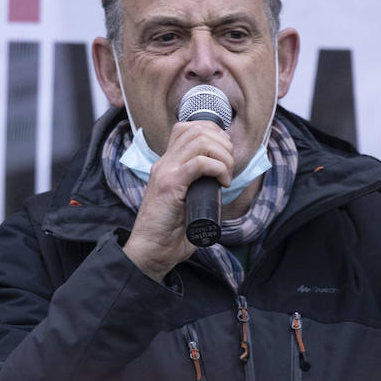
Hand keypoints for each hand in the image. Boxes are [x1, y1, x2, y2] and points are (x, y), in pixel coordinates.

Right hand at [122, 119, 233, 280]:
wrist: (151, 252)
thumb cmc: (170, 233)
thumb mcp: (187, 202)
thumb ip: (199, 188)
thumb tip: (222, 182)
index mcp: (167, 165)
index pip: (187, 128)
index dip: (212, 133)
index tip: (224, 155)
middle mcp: (164, 163)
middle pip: (196, 130)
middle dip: (222, 144)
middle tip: (228, 167)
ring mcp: (166, 172)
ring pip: (200, 141)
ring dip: (222, 155)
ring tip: (226, 175)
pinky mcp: (170, 186)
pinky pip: (199, 163)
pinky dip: (218, 168)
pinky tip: (222, 183)